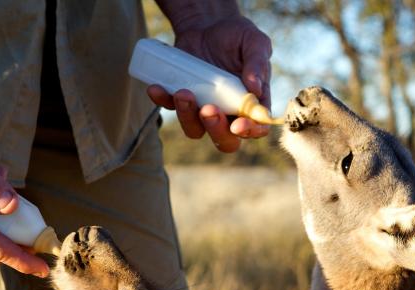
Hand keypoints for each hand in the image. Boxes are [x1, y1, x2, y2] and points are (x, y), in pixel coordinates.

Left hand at [147, 15, 272, 152]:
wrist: (207, 24)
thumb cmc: (236, 35)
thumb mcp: (254, 42)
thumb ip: (258, 62)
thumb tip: (256, 88)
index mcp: (251, 104)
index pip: (257, 128)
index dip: (250, 132)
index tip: (238, 124)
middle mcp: (229, 113)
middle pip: (225, 140)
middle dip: (216, 130)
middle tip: (208, 110)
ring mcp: (204, 109)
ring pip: (195, 130)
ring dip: (187, 117)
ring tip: (183, 93)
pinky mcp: (182, 100)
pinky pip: (170, 108)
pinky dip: (163, 101)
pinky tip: (156, 88)